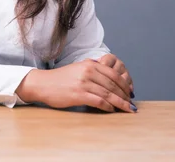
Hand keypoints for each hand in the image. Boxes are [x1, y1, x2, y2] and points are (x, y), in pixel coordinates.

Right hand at [16, 59, 135, 112]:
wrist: (43, 84)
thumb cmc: (60, 78)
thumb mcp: (77, 68)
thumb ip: (92, 67)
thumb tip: (107, 70)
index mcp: (89, 64)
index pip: (113, 74)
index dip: (124, 84)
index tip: (130, 92)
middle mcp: (88, 72)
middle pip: (113, 84)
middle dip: (125, 95)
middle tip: (131, 103)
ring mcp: (83, 83)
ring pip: (108, 93)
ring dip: (120, 102)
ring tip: (127, 109)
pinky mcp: (78, 94)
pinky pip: (98, 101)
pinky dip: (107, 106)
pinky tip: (111, 110)